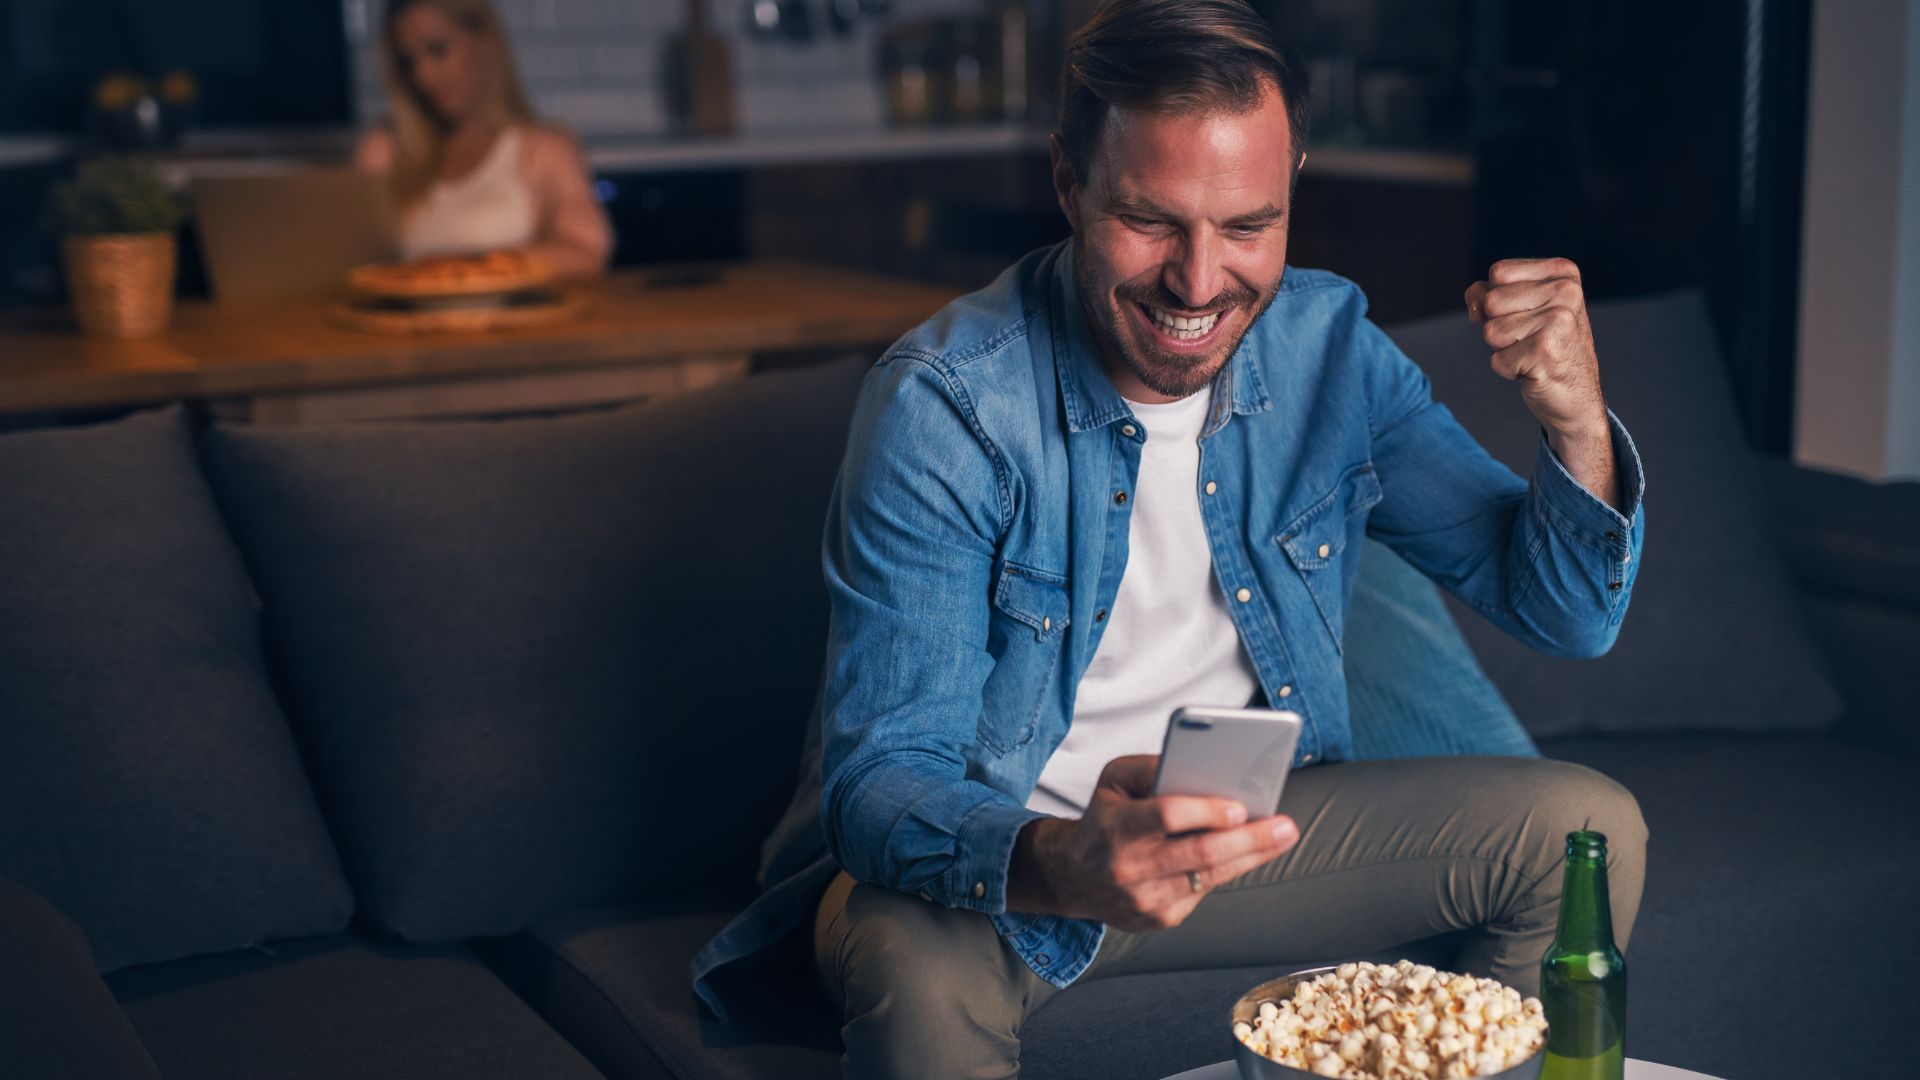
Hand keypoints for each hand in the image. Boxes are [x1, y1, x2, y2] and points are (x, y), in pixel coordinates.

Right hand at [1007, 755, 1299, 931]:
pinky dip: (1225, 869)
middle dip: (1250, 839)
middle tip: (1285, 825)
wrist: (1073, 877)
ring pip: (1211, 876)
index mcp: (1116, 828)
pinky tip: (1244, 853)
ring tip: (1281, 836)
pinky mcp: (1160, 919)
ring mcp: (1146, 899)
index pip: (1167, 817)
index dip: (1206, 812)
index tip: (1239, 806)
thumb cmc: (1104, 818)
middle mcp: (1130, 868)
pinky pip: (1204, 891)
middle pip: (1201, 853)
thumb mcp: (1114, 780)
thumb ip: (1151, 767)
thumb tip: (1200, 765)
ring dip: (1252, 856)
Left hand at [1465, 259, 1619, 508]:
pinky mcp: (1548, 355)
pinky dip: (1508, 373)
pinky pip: (1497, 361)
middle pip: (1488, 304)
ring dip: (1503, 354)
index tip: (1524, 322)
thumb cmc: (1543, 354)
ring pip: (1490, 333)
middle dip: (1496, 331)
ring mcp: (1560, 323)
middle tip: (1529, 348)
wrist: (1576, 404)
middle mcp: (1568, 293)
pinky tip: (1536, 377)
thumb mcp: (1518, 314)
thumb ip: (1487, 296)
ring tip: (1534, 362)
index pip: (1493, 276)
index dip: (1493, 304)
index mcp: (1565, 272)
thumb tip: (1473, 299)